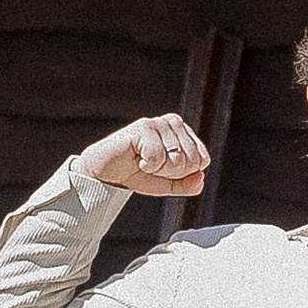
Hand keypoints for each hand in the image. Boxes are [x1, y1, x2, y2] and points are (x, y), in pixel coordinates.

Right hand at [80, 113, 210, 196]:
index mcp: (184, 133)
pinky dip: (146, 165)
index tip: (164, 170)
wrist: (105, 174)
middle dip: (170, 173)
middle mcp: (174, 122)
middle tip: (151, 166)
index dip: (182, 174)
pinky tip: (136, 158)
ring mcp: (159, 122)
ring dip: (157, 169)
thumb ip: (187, 184)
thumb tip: (201, 178)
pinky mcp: (144, 126)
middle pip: (191, 161)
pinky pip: (158, 157)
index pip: (202, 160)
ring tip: (142, 161)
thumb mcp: (167, 184)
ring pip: (176, 160)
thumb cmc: (137, 174)